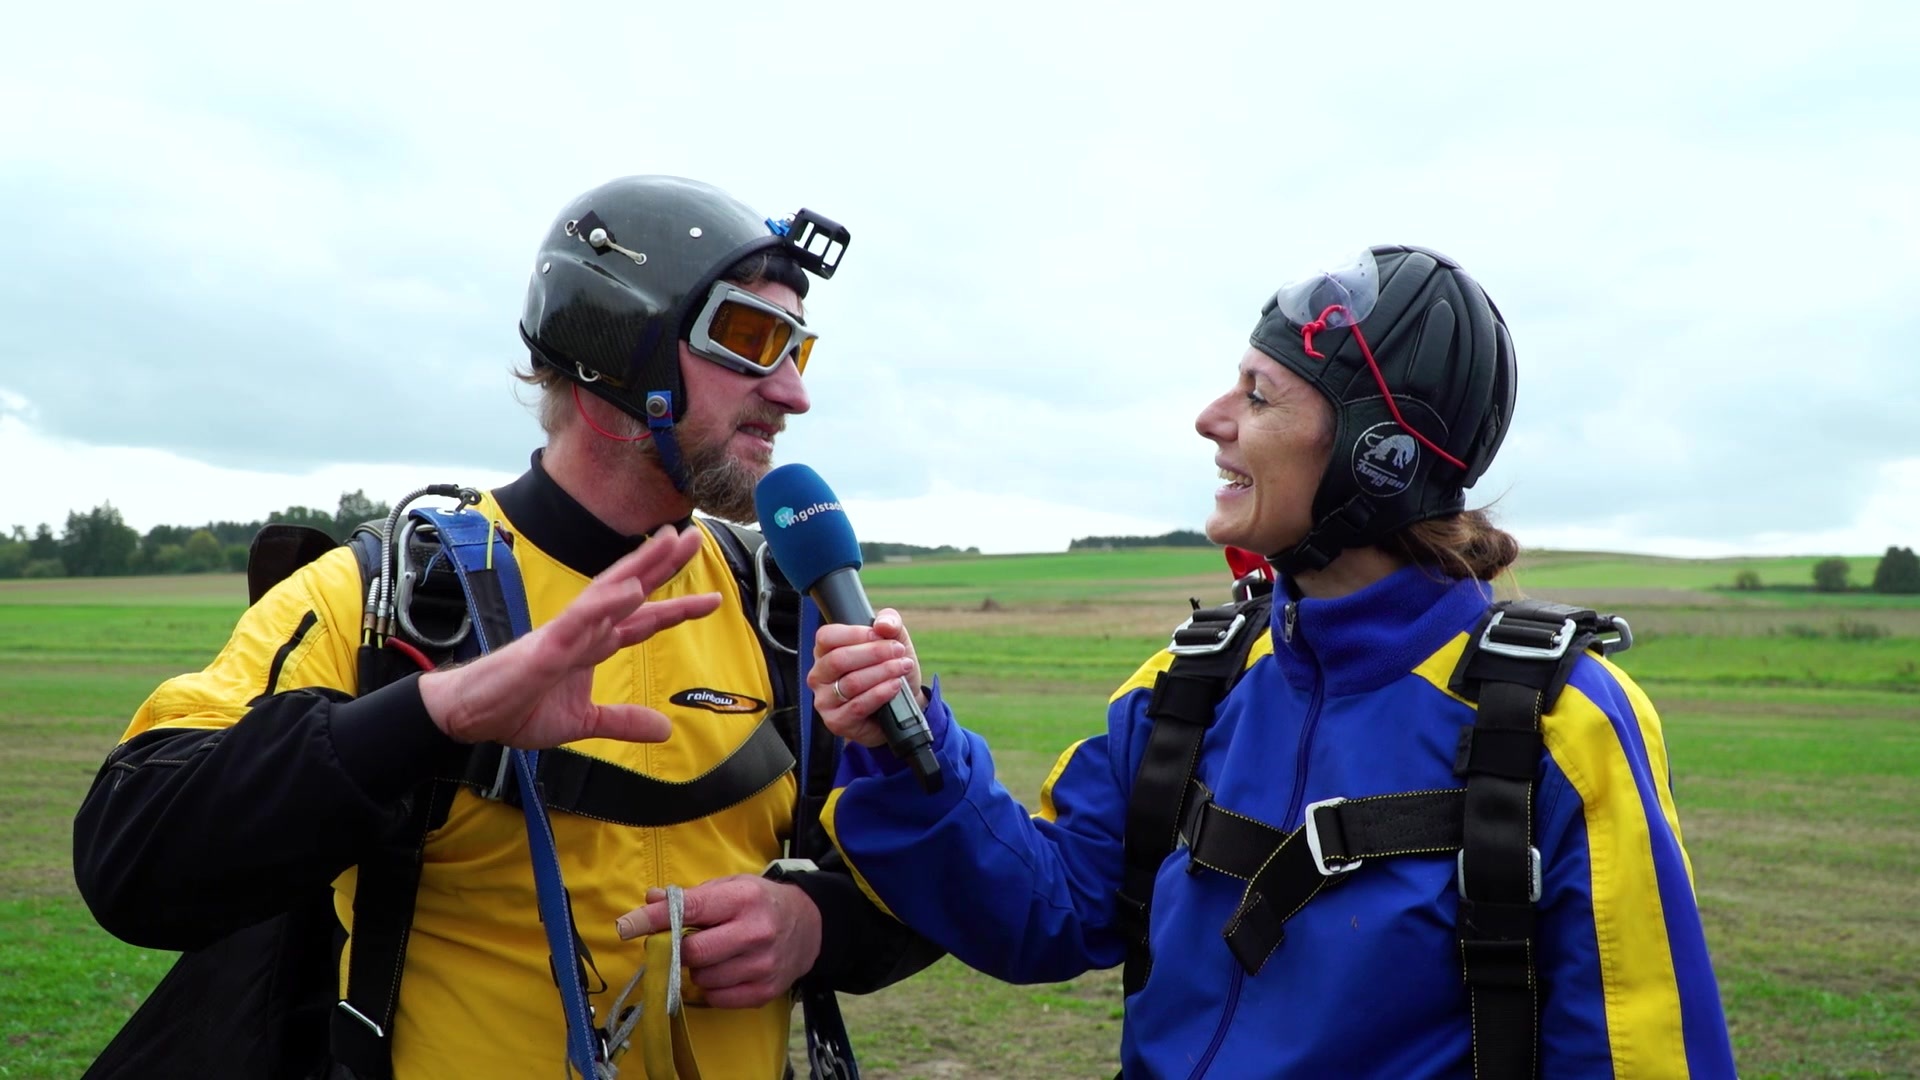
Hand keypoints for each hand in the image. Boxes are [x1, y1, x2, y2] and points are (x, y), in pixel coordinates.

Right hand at [417, 524, 720, 747]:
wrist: (469, 717)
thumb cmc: (516, 709)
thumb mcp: (582, 723)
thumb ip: (622, 722)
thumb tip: (664, 730)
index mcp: (592, 645)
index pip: (641, 620)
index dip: (676, 608)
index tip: (712, 598)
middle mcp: (582, 631)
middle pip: (629, 590)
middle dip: (662, 565)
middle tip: (693, 536)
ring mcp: (564, 634)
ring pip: (607, 592)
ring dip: (639, 567)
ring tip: (669, 543)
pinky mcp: (545, 647)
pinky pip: (578, 621)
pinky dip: (605, 605)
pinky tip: (631, 590)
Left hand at [614, 874, 821, 1008]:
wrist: (810, 926)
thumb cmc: (761, 902)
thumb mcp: (730, 887)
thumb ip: (689, 896)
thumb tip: (649, 900)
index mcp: (743, 899)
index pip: (688, 909)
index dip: (653, 919)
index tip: (626, 926)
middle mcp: (755, 932)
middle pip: (693, 952)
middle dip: (678, 950)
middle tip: (682, 942)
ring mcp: (762, 965)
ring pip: (702, 978)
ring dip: (697, 969)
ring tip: (715, 954)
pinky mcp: (764, 992)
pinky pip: (717, 998)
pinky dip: (712, 987)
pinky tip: (726, 970)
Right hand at [809, 608, 921, 749]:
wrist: (899, 707)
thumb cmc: (888, 671)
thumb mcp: (893, 641)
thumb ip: (890, 623)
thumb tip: (883, 624)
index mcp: (824, 652)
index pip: (827, 637)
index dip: (855, 634)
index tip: (881, 635)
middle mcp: (819, 676)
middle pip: (839, 659)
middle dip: (873, 653)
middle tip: (898, 651)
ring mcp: (824, 701)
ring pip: (852, 682)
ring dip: (882, 672)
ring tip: (902, 668)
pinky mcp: (836, 721)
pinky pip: (858, 705)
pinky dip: (880, 693)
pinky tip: (895, 686)